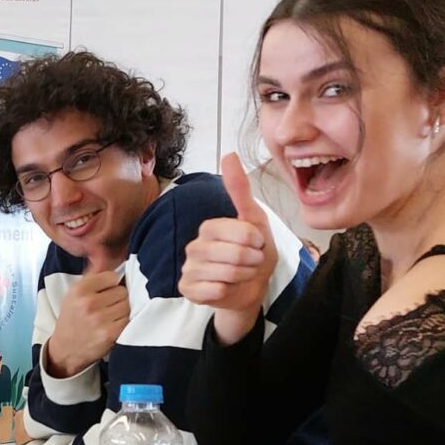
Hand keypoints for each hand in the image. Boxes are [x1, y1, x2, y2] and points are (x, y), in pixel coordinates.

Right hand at [43, 271, 128, 377]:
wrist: (65, 349)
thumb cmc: (72, 319)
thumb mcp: (73, 294)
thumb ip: (92, 276)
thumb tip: (112, 258)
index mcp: (79, 290)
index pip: (112, 276)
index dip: (111, 284)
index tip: (106, 292)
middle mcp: (88, 303)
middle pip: (122, 291)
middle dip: (118, 298)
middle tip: (108, 307)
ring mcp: (100, 319)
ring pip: (128, 305)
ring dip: (123, 311)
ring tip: (111, 316)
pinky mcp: (110, 333)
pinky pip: (129, 320)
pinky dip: (125, 322)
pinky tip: (114, 325)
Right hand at [180, 154, 276, 344]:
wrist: (250, 288)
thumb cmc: (253, 254)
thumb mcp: (254, 220)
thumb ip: (240, 190)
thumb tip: (229, 154)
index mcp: (209, 228)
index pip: (240, 232)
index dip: (256, 241)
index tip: (256, 244)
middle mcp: (194, 246)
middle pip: (234, 254)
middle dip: (252, 261)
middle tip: (251, 262)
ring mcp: (189, 268)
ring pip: (226, 274)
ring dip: (243, 277)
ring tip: (242, 275)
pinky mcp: (187, 289)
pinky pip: (212, 290)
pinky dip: (227, 291)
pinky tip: (226, 288)